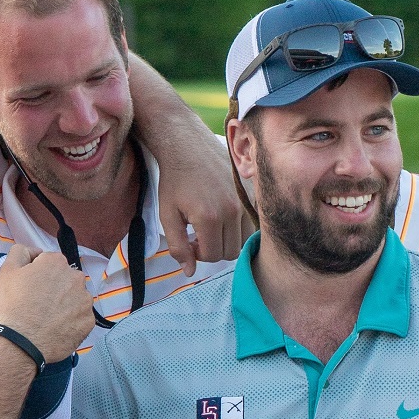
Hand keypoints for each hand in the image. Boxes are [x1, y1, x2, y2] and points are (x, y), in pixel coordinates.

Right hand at [0, 247, 94, 362]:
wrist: (21, 342)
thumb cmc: (13, 305)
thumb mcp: (7, 270)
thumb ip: (21, 252)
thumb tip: (35, 252)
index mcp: (57, 262)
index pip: (49, 262)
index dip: (38, 274)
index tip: (30, 287)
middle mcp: (76, 278)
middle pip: (65, 280)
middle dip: (55, 288)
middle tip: (38, 304)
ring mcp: (85, 301)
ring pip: (75, 298)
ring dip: (65, 304)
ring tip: (48, 318)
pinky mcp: (89, 322)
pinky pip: (81, 318)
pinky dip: (71, 321)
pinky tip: (57, 327)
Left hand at [154, 129, 247, 271]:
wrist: (188, 146)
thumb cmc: (174, 180)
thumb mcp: (167, 215)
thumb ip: (178, 246)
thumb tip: (189, 272)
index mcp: (210, 217)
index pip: (212, 256)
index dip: (198, 254)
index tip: (189, 241)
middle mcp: (232, 211)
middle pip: (231, 252)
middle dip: (214, 249)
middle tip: (199, 235)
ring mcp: (244, 202)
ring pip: (243, 240)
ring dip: (227, 240)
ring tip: (211, 227)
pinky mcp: (251, 193)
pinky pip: (251, 223)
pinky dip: (238, 227)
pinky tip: (223, 216)